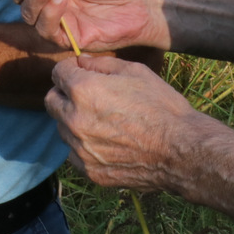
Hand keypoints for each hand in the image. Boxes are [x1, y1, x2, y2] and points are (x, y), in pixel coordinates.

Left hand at [46, 56, 203, 191]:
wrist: (181, 151)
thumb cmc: (162, 106)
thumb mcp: (135, 71)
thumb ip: (101, 64)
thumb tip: (81, 62)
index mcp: (84, 91)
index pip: (58, 74)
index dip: (70, 70)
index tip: (81, 73)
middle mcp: (75, 120)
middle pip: (51, 102)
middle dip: (64, 94)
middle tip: (87, 95)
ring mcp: (80, 149)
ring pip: (62, 129)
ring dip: (74, 121)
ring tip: (103, 120)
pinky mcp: (90, 171)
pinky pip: (74, 153)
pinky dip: (83, 146)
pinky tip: (106, 141)